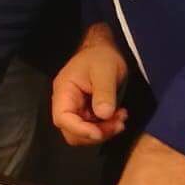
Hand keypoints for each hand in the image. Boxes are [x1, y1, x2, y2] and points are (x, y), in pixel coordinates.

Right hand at [51, 23, 129, 145]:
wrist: (103, 50)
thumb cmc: (101, 57)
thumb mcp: (105, 71)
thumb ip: (104, 92)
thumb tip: (104, 115)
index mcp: (64, 91)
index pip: (63, 118)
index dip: (80, 130)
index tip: (100, 132)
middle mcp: (66, 104)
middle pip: (72, 132)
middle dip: (95, 133)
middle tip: (118, 124)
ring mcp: (76, 110)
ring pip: (83, 134)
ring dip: (103, 132)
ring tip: (121, 119)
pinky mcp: (86, 113)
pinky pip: (92, 128)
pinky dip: (106, 128)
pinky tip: (118, 117)